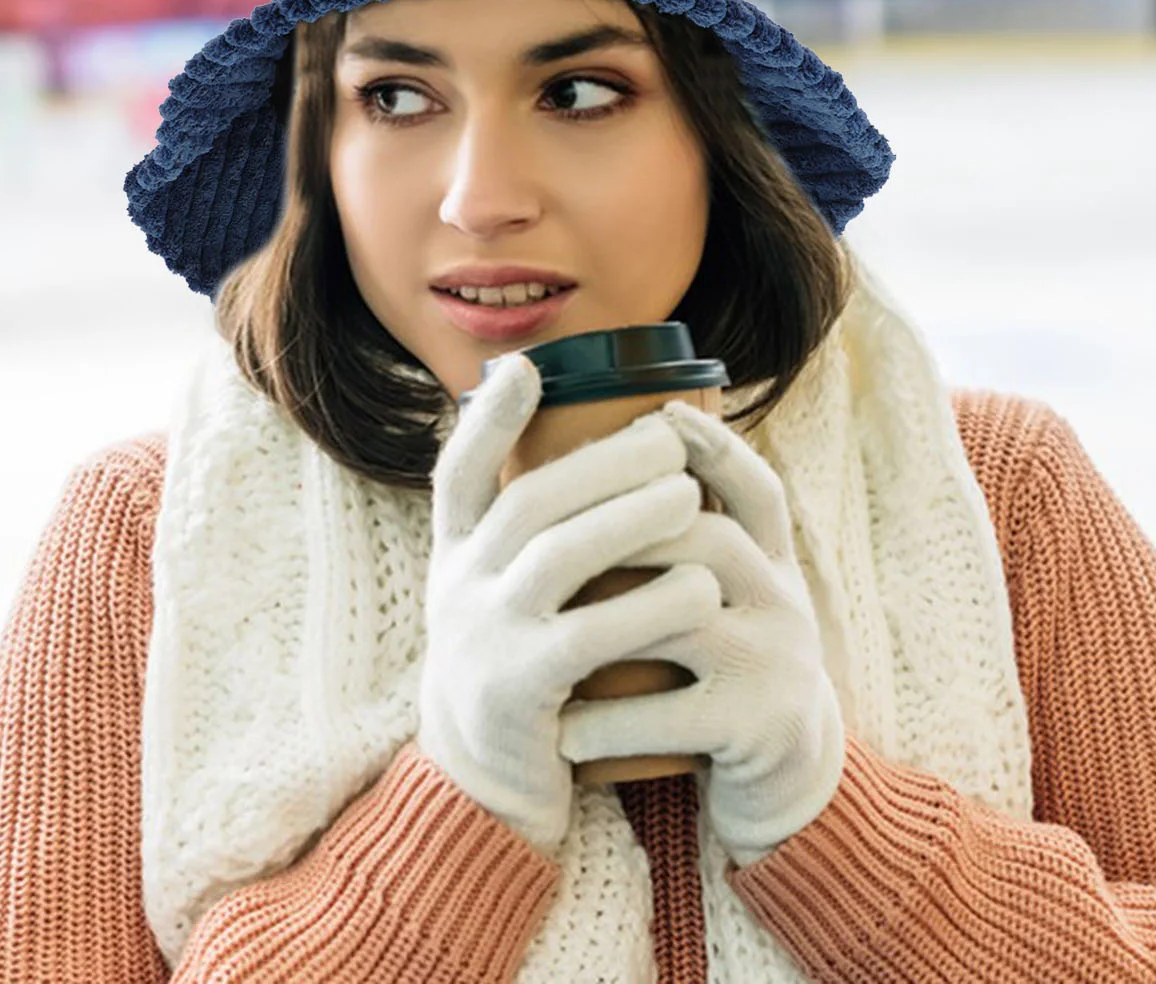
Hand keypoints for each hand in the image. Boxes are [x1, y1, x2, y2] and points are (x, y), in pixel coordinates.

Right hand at [416, 355, 722, 856]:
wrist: (484, 787)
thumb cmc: (517, 668)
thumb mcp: (493, 597)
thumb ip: (522, 537)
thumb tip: (580, 451)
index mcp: (455, 558)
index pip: (458, 472)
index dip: (489, 417)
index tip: (528, 367)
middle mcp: (459, 589)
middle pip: (528, 503)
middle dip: (602, 463)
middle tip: (670, 440)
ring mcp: (483, 639)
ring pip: (557, 556)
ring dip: (630, 518)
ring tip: (692, 497)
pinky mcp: (522, 692)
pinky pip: (590, 635)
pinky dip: (648, 605)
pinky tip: (700, 588)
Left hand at [558, 400, 846, 867]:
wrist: (786, 785)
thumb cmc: (725, 675)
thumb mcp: (727, 602)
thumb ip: (687, 546)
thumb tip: (607, 462)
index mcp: (771, 567)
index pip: (756, 491)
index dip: (718, 447)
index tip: (664, 411)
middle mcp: (784, 602)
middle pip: (705, 539)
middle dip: (625, 532)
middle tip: (546, 544)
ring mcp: (776, 664)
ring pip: (681, 617)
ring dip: (601, 626)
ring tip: (539, 632)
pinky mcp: (759, 728)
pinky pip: (671, 716)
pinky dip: (610, 722)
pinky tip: (563, 730)